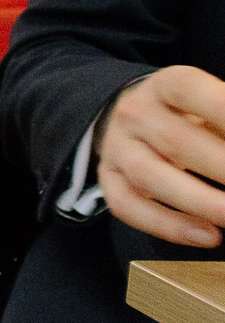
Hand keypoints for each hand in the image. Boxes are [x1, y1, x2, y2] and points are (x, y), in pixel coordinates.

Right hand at [97, 65, 224, 247]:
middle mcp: (135, 114)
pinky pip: (129, 206)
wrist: (128, 118)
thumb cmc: (187, 113)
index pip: (190, 91)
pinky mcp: (109, 180)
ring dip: (200, 201)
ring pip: (150, 177)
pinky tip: (210, 236)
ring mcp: (117, 148)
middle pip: (177, 142)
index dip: (224, 112)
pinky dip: (168, 225)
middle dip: (223, 167)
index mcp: (167, 85)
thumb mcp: (211, 103)